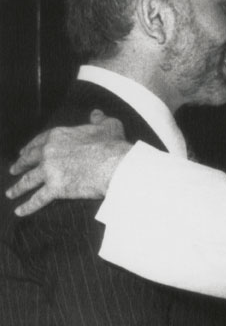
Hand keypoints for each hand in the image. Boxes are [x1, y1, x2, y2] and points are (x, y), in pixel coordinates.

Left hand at [6, 110, 131, 215]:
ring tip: (10, 193)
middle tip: (13, 170)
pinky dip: (27, 206)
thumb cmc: (112, 145)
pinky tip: (19, 211)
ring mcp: (49, 171)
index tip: (24, 152)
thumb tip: (96, 114)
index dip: (30, 147)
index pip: (39, 141)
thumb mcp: (108, 125)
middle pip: (29, 160)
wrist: (115, 165)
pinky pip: (38, 199)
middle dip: (19, 165)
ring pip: (28, 180)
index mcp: (58, 136)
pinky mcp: (55, 189)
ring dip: (18, 187)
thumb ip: (99, 119)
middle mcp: (48, 152)